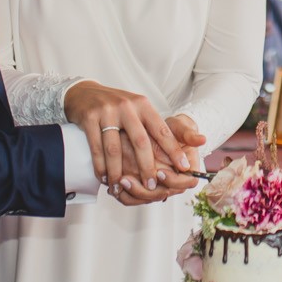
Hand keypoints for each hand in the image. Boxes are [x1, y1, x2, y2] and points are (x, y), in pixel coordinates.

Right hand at [64, 81, 188, 187]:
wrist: (84, 93)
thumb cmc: (116, 106)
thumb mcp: (138, 109)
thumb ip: (157, 126)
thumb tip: (197, 141)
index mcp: (143, 105)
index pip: (161, 130)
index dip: (173, 150)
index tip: (184, 168)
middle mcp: (127, 107)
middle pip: (140, 142)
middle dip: (146, 167)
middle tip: (151, 186)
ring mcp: (107, 112)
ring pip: (115, 149)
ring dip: (118, 172)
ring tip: (121, 188)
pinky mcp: (89, 118)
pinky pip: (96, 148)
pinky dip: (100, 167)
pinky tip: (104, 178)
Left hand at [107, 115, 209, 205]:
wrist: (157, 131)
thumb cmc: (173, 129)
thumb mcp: (182, 127)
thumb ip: (189, 134)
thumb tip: (201, 139)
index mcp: (187, 171)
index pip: (184, 183)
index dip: (172, 180)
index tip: (160, 172)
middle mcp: (172, 182)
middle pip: (162, 195)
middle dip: (146, 190)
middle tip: (132, 179)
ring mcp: (157, 186)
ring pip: (145, 199)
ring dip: (132, 193)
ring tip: (121, 181)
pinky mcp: (143, 187)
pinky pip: (133, 198)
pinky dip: (123, 194)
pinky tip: (115, 184)